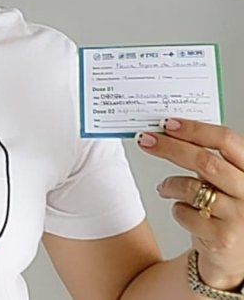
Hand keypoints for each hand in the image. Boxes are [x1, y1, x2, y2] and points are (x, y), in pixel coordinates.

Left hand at [136, 119, 243, 289]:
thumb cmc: (225, 210)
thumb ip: (209, 158)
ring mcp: (239, 217)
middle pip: (205, 160)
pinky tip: (182, 212)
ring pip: (191, 187)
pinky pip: (185, 213)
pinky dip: (176, 209)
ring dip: (169, 184)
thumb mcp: (225, 180)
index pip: (227, 140)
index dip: (195, 129)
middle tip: (146, 140)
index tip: (168, 124)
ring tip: (163, 188)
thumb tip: (168, 131)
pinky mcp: (223, 238)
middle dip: (169, 147)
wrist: (233, 256)